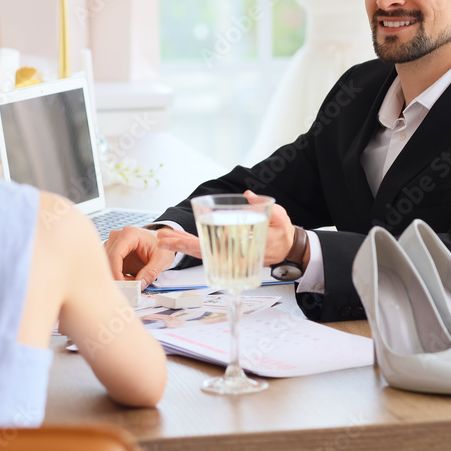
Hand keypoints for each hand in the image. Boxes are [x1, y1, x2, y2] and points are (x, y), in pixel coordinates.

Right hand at [104, 226, 176, 290]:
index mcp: (130, 234)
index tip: (123, 285)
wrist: (162, 243)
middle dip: (117, 275)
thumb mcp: (162, 260)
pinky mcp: (112, 250)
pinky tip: (129, 277)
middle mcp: (117, 236)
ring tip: (133, 280)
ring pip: (106, 263)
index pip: (115, 254)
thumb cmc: (161, 248)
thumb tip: (138, 285)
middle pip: (108, 259)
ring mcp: (113, 243)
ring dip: (117, 275)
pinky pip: (109, 265)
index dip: (116, 271)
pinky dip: (117, 274)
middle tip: (131, 286)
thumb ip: (150, 273)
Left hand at [156, 191, 295, 266]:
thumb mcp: (279, 217)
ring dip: (182, 245)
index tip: (180, 239)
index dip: (196, 245)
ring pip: (201, 251)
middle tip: (162, 238)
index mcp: (243, 251)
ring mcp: (228, 255)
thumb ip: (263, 206)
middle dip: (181, 245)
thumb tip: (248, 195)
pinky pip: (206, 249)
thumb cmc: (282, 233)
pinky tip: (179, 239)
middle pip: (202, 251)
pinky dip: (191, 244)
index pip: (214, 249)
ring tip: (165, 239)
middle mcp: (232, 256)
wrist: (288, 246)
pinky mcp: (227, 250)